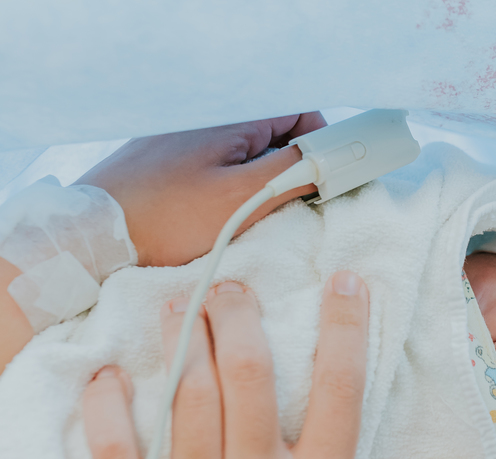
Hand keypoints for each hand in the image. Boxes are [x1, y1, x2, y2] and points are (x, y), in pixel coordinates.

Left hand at [75, 113, 326, 266]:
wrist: (95, 237)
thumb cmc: (167, 219)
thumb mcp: (244, 198)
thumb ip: (293, 170)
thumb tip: (329, 156)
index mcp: (229, 120)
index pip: (297, 115)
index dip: (319, 146)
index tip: (325, 179)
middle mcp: (205, 121)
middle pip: (271, 136)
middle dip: (289, 169)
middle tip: (290, 206)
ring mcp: (181, 140)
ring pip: (243, 155)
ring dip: (257, 183)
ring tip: (248, 219)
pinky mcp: (163, 163)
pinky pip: (213, 168)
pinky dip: (226, 190)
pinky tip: (217, 219)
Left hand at [80, 273, 473, 458]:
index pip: (339, 393)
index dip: (345, 328)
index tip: (347, 282)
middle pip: (248, 380)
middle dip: (243, 318)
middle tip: (235, 277)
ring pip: (184, 406)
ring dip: (184, 346)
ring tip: (181, 299)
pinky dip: (110, 414)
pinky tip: (109, 377)